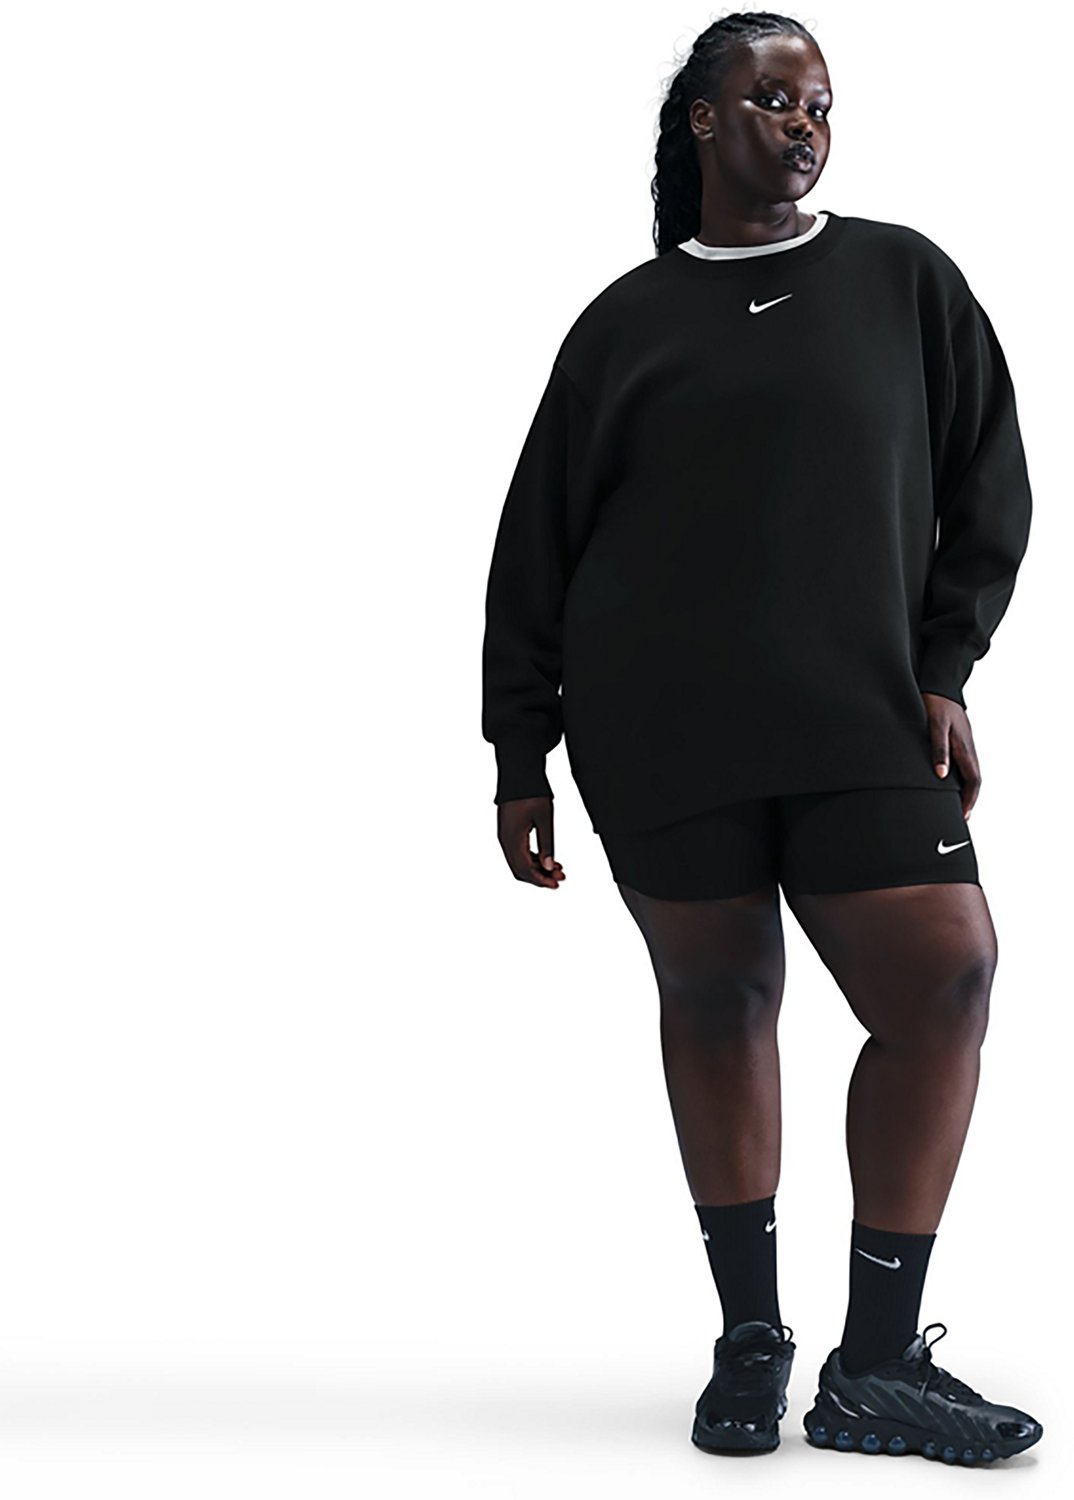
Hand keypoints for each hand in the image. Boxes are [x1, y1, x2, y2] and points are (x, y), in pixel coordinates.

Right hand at [496, 796, 565, 887]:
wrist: (518, 773)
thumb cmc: (531, 792)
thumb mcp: (545, 819)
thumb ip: (547, 844)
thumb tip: (549, 866)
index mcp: (512, 839)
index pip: (525, 869)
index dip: (541, 880)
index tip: (556, 884)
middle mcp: (505, 840)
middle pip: (520, 870)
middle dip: (540, 877)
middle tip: (559, 879)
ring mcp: (504, 836)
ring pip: (518, 862)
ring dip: (536, 869)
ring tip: (557, 869)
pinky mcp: (507, 832)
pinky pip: (517, 853)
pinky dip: (531, 859)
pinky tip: (546, 859)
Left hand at [921, 691, 980, 819]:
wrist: (941, 683)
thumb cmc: (936, 704)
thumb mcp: (935, 725)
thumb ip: (939, 749)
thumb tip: (940, 774)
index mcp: (965, 749)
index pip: (973, 782)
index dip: (969, 801)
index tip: (963, 816)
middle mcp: (968, 750)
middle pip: (974, 781)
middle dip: (969, 801)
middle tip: (961, 818)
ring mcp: (965, 745)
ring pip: (969, 774)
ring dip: (965, 791)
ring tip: (956, 807)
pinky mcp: (959, 741)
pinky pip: (963, 765)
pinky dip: (960, 779)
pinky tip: (949, 783)